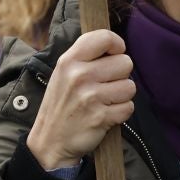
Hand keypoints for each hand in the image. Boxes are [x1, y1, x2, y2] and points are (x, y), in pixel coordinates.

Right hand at [25, 30, 135, 169]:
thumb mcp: (63, 72)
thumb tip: (116, 45)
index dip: (116, 45)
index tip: (114, 54)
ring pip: (130, 86)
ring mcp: (90, 97)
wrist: (50, 142)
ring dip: (122, 96)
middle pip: (125, 62)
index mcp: (70, 60)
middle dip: (120, 75)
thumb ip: (86, 55)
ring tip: (105, 101)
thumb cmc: (62, 103)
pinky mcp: (101, 117)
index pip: (104, 37)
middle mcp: (79, 75)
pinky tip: (106, 115)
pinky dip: (121, 113)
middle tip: (105, 85)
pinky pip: (128, 107)